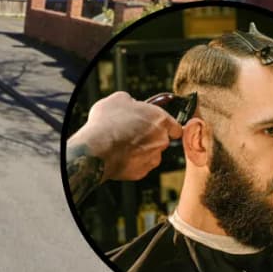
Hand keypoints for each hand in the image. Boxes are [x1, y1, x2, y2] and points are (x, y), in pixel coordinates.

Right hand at [69, 91, 183, 181]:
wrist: (97, 148)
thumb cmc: (108, 122)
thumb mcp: (117, 99)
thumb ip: (131, 101)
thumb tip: (131, 103)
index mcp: (160, 119)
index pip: (176, 126)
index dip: (166, 126)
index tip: (156, 126)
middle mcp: (162, 139)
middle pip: (161, 140)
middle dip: (149, 137)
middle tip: (131, 132)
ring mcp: (153, 157)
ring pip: (150, 154)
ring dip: (140, 150)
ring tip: (121, 144)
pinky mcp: (141, 172)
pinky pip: (139, 165)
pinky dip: (131, 161)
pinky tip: (118, 155)